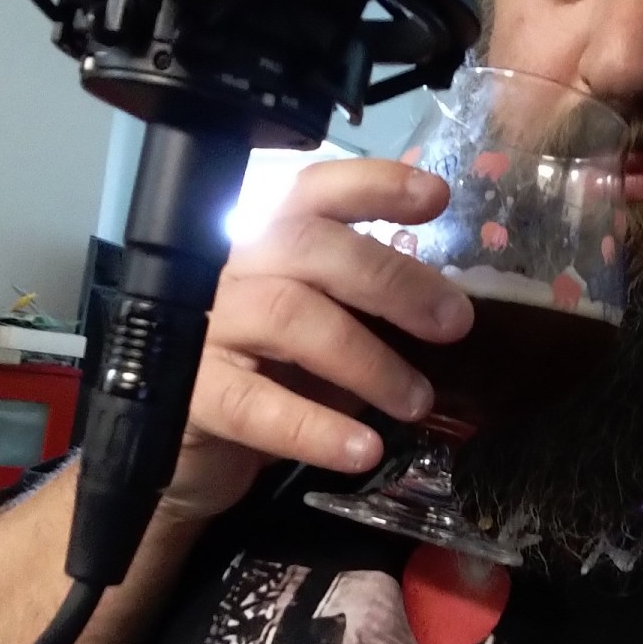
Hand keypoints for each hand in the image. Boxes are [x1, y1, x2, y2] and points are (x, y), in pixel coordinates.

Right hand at [156, 158, 473, 520]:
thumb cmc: (269, 380)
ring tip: (417, 401)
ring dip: (367, 360)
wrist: (192, 457)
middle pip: (307, 245)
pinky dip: (317, 428)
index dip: (372, 186)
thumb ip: (367, 312)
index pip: (313, 192)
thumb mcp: (325, 335)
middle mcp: (228, 269)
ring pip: (288, 315)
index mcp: (266, 243)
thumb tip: (448, 309)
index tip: (435, 198)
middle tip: (454, 323)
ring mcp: (200, 326)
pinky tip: (363, 450)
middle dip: (390, 280)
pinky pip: (254, 404)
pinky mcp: (188, 393)